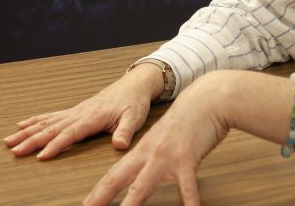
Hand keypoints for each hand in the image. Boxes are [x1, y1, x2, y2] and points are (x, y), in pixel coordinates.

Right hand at [5, 62, 163, 158]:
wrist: (133, 85)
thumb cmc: (133, 103)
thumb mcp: (134, 118)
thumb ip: (125, 132)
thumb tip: (119, 145)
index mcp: (92, 117)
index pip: (70, 133)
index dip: (55, 145)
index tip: (41, 156)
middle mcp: (79, 113)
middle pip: (51, 128)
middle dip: (32, 141)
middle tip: (15, 151)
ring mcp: (74, 111)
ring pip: (45, 122)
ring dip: (27, 132)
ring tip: (9, 141)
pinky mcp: (73, 111)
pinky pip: (50, 116)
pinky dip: (34, 120)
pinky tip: (21, 125)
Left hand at [82, 72, 230, 205]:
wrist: (207, 99)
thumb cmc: (188, 120)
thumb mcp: (163, 139)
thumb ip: (152, 157)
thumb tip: (144, 173)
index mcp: (142, 150)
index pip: (113, 175)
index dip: (98, 192)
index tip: (87, 205)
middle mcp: (149, 154)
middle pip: (118, 179)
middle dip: (101, 196)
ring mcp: (166, 156)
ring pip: (143, 185)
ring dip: (132, 204)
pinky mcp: (187, 157)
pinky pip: (187, 185)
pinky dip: (190, 200)